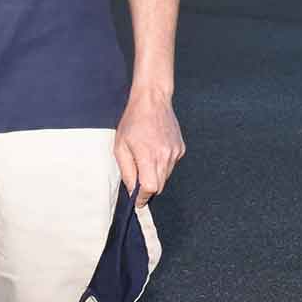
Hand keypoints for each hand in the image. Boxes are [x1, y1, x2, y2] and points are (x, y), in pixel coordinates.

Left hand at [114, 87, 184, 206]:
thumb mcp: (120, 147)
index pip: (150, 188)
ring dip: (155, 175)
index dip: (143, 197)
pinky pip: (171, 165)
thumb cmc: (133, 121)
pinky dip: (163, 164)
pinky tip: (155, 149)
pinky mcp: (181, 148)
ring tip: (146, 157)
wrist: (153, 100)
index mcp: (149, 156)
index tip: (138, 201)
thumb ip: (127, 171)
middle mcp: (165, 156)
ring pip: (166, 176)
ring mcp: (175, 152)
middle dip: (148, 188)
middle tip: (138, 179)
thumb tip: (132, 190)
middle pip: (159, 186)